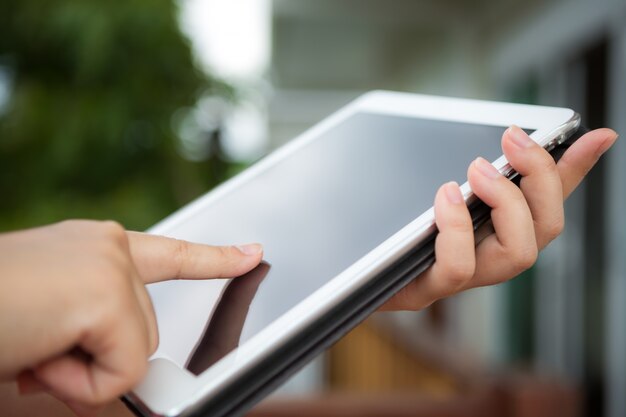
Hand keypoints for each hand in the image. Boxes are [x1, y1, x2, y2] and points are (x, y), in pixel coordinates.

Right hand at [0, 220, 262, 415]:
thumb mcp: (47, 318)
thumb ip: (90, 329)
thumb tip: (115, 368)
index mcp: (96, 248)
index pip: (171, 253)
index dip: (216, 258)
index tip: (253, 254)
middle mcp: (108, 246)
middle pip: (144, 330)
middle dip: (95, 358)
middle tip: (38, 349)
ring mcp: (110, 266)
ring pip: (135, 352)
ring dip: (81, 372)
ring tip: (30, 348)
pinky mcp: (106, 295)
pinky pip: (123, 371)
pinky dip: (80, 385)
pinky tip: (38, 357)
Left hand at [382, 126, 617, 310]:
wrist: (341, 266)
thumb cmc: (387, 229)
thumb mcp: (427, 188)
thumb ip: (468, 168)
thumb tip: (505, 137)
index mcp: (490, 230)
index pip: (547, 201)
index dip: (575, 170)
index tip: (596, 133)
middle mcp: (485, 257)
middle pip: (546, 231)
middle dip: (538, 179)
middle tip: (509, 141)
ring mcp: (459, 277)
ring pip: (517, 257)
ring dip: (505, 203)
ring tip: (476, 171)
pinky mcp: (425, 289)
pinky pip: (458, 269)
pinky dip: (458, 227)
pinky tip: (444, 197)